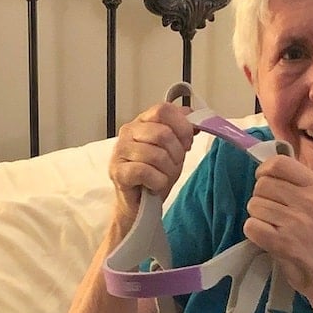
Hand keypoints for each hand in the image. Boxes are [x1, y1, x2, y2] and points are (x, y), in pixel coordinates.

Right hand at [109, 102, 196, 224]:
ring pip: (156, 155)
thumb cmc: (156, 174)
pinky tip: (154, 185)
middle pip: (162, 133)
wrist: (142, 203)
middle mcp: (128, 132)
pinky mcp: (118, 172)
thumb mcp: (175, 149)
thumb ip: (183, 130)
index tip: (187, 142)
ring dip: (167, 171)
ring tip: (162, 176)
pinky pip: (145, 172)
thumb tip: (195, 116)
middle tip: (173, 165)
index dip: (181, 126)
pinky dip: (157, 182)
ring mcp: (120, 152)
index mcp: (142, 121)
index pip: (163, 110)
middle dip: (177, 153)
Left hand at [242, 155, 312, 299]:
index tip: (266, 184)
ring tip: (275, 230)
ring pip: (254, 206)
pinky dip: (254, 234)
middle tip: (273, 216)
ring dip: (258, 218)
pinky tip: (269, 241)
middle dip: (261, 199)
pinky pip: (251, 226)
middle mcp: (310, 201)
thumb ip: (302, 189)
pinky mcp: (282, 243)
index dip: (265, 172)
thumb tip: (269, 172)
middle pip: (262, 185)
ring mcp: (296, 222)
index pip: (279, 163)